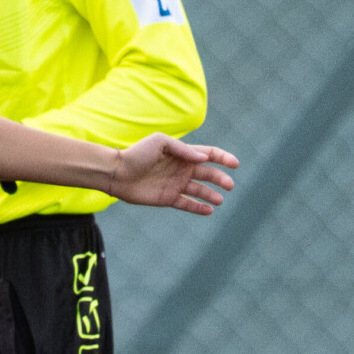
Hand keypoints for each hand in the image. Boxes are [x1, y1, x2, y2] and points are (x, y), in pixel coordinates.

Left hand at [107, 135, 238, 214]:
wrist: (118, 173)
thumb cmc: (137, 154)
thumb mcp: (160, 143)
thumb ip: (182, 149)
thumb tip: (203, 158)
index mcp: (182, 154)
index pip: (208, 154)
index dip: (223, 158)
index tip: (235, 164)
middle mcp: (182, 169)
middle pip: (208, 173)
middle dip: (221, 178)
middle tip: (229, 185)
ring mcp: (176, 184)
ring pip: (200, 190)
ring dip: (211, 195)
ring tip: (220, 200)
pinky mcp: (168, 198)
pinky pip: (187, 204)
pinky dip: (199, 208)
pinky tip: (209, 210)